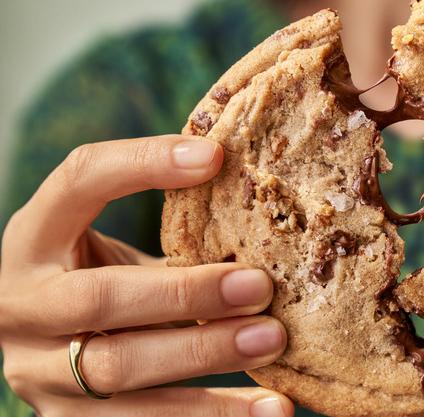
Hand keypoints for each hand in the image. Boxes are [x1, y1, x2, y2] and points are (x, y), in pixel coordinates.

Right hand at [0, 136, 292, 415]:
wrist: (51, 354)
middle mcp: (22, 308)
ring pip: (119, 372)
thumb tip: (268, 207)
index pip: (77, 182)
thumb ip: (175, 238)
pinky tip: (267, 407)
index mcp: (34, 241)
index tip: (214, 158)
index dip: (141, 165)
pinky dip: (209, 415)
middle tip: (261, 287)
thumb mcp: (118, 253)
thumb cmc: (106, 287)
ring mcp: (38, 373)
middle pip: (100, 300)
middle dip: (186, 293)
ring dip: (205, 358)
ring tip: (273, 345)